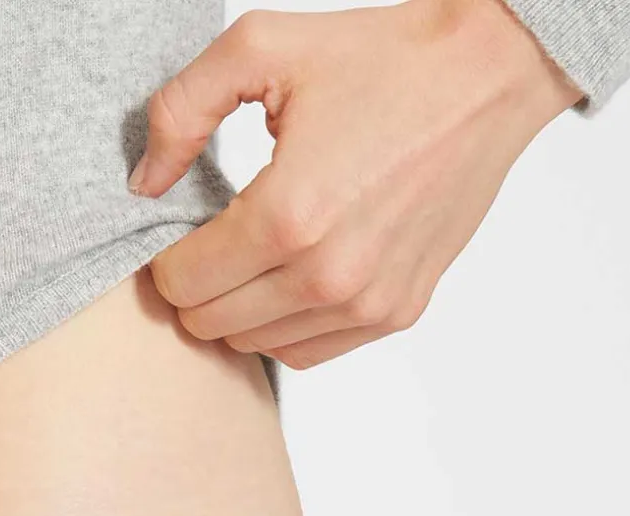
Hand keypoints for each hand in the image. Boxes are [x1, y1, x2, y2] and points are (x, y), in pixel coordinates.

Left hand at [129, 0, 582, 369]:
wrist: (485, 75)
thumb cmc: (380, 57)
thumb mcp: (260, 49)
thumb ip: (181, 111)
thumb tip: (144, 183)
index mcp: (288, 216)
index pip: (183, 283)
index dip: (168, 257)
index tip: (184, 228)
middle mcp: (328, 275)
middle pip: (211, 325)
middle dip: (199, 286)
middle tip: (215, 240)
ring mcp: (366, 303)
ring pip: (255, 347)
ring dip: (241, 309)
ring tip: (256, 253)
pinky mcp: (395, 312)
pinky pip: (307, 352)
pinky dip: (285, 324)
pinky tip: (292, 274)